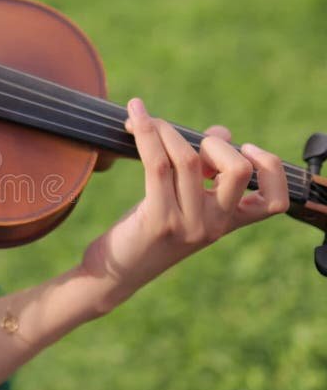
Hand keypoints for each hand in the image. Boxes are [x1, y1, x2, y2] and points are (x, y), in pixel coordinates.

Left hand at [81, 98, 288, 309]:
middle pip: (238, 170)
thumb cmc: (147, 230)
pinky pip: (157, 165)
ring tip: (143, 120)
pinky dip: (146, 133)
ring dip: (164, 130)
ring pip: (187, 159)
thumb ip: (203, 171)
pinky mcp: (157, 220)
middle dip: (212, 143)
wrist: (114, 273)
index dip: (270, 168)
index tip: (244, 148)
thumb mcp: (181, 202)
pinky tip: (134, 116)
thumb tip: (222, 133)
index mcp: (227, 222)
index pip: (274, 201)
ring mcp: (187, 225)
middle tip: (183, 143)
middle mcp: (214, 226)